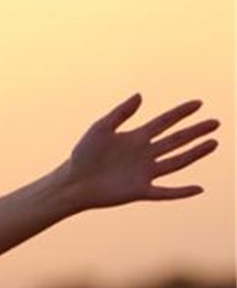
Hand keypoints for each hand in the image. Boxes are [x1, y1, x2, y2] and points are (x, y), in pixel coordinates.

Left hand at [59, 93, 220, 210]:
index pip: (164, 122)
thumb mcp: (101, 128)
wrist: (73, 182)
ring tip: (213, 143)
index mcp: (136, 137)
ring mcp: (144, 173)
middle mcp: (144, 154)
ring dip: (195, 153)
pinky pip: (165, 192)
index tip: (198, 103)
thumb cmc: (83, 155)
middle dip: (195, 132)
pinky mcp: (140, 191)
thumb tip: (140, 95)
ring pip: (176, 162)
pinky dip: (181, 192)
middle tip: (215, 123)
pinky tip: (198, 189)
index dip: (181, 113)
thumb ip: (120, 113)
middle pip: (176, 141)